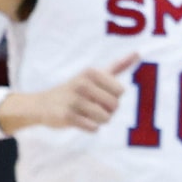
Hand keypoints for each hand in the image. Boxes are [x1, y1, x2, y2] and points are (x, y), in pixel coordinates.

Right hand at [0, 53, 134, 133]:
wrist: (43, 104)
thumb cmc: (75, 90)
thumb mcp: (93, 75)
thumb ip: (117, 66)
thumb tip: (138, 53)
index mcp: (91, 72)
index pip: (120, 91)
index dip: (112, 96)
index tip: (98, 93)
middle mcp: (82, 84)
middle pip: (115, 106)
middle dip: (107, 109)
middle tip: (91, 105)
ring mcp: (74, 100)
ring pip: (106, 118)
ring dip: (98, 120)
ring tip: (84, 113)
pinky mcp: (67, 116)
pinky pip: (94, 128)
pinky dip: (89, 127)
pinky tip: (78, 120)